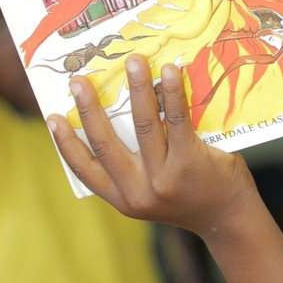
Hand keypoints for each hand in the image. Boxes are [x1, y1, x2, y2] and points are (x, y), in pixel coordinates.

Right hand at [52, 58, 260, 239]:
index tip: (52, 118)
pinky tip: (169, 72)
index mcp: (124, 199)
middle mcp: (139, 191)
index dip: (66, 144)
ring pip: (143, 125)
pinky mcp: (191, 162)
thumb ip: (136, 168)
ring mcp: (165, 178)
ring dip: (136, 89)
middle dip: (89, 108)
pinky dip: (172, 93)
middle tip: (78, 80)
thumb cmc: (191, 197)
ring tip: (133, 62)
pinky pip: (178, 121)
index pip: (86, 170)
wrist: (231, 220)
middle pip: (106, 143)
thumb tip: (121, 115)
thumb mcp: (153, 194)